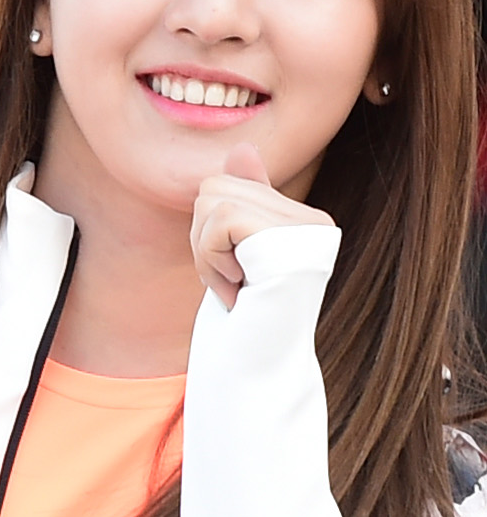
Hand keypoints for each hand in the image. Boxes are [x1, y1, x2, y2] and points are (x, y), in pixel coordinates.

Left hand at [191, 145, 332, 308]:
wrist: (254, 368)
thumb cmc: (242, 316)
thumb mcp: (235, 252)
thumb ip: (242, 203)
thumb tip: (243, 148)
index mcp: (304, 218)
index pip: (228, 183)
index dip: (208, 231)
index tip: (233, 273)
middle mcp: (314, 220)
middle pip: (215, 185)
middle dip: (201, 238)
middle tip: (229, 282)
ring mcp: (307, 231)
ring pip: (213, 198)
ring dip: (204, 251)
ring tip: (234, 286)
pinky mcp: (290, 243)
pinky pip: (220, 219)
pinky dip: (211, 257)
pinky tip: (237, 290)